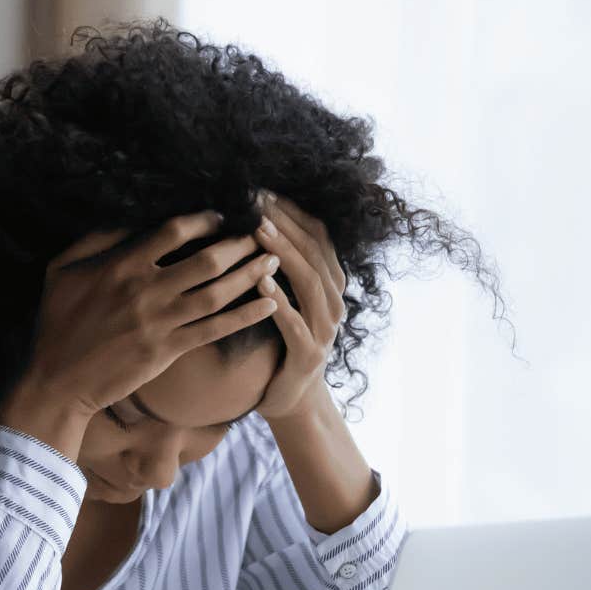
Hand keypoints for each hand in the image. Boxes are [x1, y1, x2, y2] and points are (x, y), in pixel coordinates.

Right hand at [0, 211, 281, 458]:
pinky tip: (269, 304)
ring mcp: (160, 323)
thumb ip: (96, 241)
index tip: (222, 216)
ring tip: (273, 260)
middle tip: (263, 233)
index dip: (203, 220)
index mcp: (121, 265)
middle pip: (206, 260)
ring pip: (217, 293)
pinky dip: (245, 315)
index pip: (173, 231)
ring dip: (250, 274)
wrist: (57, 381)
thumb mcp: (61, 271)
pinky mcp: (168, 351)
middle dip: (240, 244)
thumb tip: (130, 220)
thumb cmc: (57, 323)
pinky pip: (215, 330)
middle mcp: (146, 290)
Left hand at [249, 190, 347, 421]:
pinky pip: (295, 323)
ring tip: (258, 232)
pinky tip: (260, 281)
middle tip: (257, 201)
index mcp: (330, 284)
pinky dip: (279, 301)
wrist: (291, 398)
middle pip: (314, 253)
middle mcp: (334, 302)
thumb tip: (256, 220)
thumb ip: (282, 264)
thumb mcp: (287, 297)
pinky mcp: (309, 354)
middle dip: (286, 224)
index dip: (293, 211)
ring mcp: (325, 330)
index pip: (318, 236)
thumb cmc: (282, 341)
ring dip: (283, 254)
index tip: (264, 190)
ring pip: (309, 283)